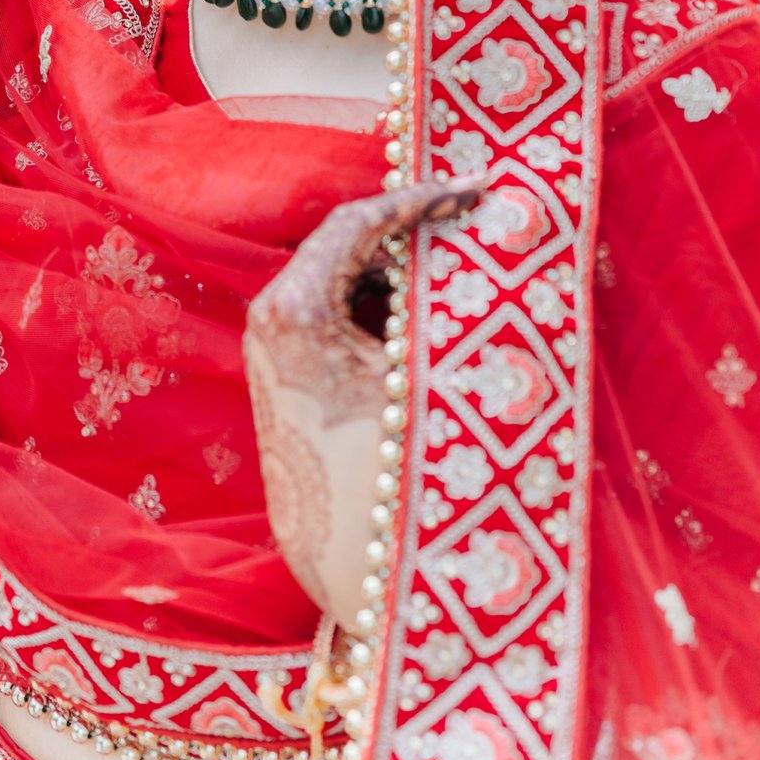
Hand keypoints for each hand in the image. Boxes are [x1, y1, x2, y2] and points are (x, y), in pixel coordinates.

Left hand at [244, 180, 477, 621]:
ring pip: (344, 279)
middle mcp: (271, 317)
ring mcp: (273, 346)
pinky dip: (382, 307)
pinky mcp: (287, 373)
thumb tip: (489, 236)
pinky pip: (338, 314)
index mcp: (295, 307)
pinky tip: (432, 319)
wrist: (352, 569)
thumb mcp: (427, 371)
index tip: (473, 190)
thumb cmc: (392, 467)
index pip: (359, 220)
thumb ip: (444, 296)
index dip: (420, 198)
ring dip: (400, 272)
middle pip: (349, 245)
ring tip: (464, 271)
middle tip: (475, 222)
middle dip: (413, 233)